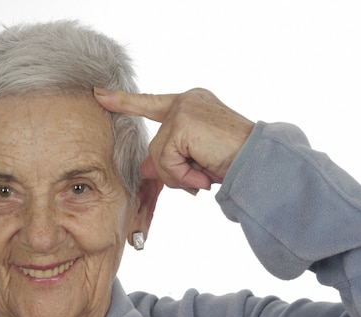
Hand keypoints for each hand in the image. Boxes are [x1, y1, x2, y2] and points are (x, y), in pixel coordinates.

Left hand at [94, 87, 254, 193]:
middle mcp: (187, 101)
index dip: (124, 101)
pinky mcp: (182, 122)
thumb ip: (169, 159)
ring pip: (158, 154)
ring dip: (179, 175)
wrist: (262, 163)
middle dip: (170, 170)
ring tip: (205, 175)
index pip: (151, 103)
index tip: (99, 94)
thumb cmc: (236, 162)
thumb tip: (143, 168)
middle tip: (199, 178)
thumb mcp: (197, 161)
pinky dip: (182, 175)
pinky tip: (203, 174)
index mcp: (192, 105)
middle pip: (155, 144)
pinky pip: (165, 159)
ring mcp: (184, 109)